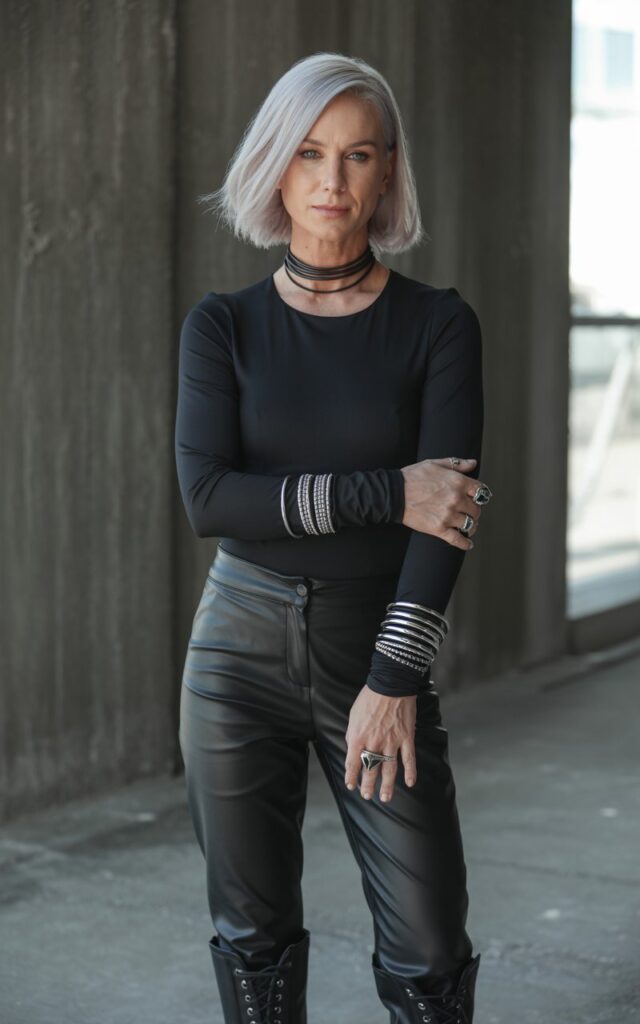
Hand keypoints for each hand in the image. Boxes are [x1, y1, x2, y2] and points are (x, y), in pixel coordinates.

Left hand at [344, 685, 417, 802]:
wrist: (390, 684)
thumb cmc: (369, 698)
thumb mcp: (353, 715)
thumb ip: (352, 733)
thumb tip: (352, 746)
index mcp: (358, 737)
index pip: (353, 763)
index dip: (351, 776)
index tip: (351, 786)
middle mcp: (374, 743)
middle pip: (371, 770)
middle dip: (368, 785)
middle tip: (367, 796)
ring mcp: (392, 741)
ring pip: (389, 769)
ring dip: (387, 785)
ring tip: (385, 798)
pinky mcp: (406, 737)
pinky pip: (409, 758)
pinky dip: (410, 772)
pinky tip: (410, 783)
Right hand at [400, 456, 485, 549]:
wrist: (394, 493)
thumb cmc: (412, 477)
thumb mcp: (435, 464)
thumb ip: (457, 464)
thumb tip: (472, 464)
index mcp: (457, 482)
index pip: (481, 491)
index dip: (480, 495)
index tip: (478, 498)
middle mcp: (456, 499)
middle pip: (477, 509)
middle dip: (474, 511)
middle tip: (470, 512)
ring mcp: (448, 515)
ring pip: (470, 524)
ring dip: (472, 526)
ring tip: (469, 526)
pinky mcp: (439, 528)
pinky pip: (457, 539)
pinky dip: (465, 543)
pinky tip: (468, 544)